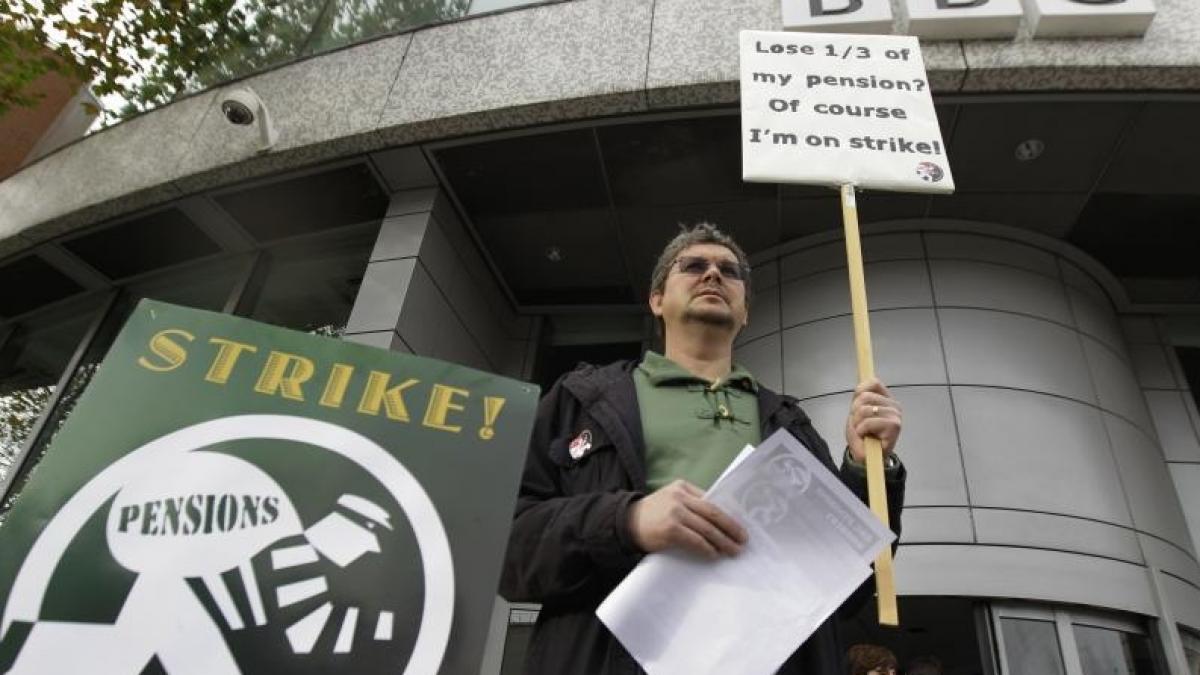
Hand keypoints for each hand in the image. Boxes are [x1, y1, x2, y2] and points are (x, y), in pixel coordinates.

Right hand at [628, 480, 747, 558]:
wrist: (625, 523)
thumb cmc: (652, 514)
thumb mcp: (671, 500)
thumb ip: (691, 504)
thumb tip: (720, 521)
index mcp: (683, 487)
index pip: (711, 500)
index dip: (728, 514)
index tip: (740, 525)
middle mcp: (680, 497)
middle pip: (713, 513)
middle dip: (731, 527)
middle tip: (743, 539)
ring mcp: (675, 512)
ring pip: (707, 528)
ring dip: (723, 541)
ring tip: (733, 550)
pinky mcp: (671, 529)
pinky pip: (695, 540)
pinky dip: (707, 548)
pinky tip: (714, 554)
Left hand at [844, 378, 901, 463]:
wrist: (868, 458)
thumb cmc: (862, 436)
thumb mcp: (856, 413)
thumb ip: (859, 398)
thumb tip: (861, 383)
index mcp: (886, 399)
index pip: (873, 382)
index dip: (859, 392)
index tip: (856, 407)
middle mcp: (893, 404)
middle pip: (864, 397)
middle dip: (855, 413)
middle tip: (859, 425)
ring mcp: (895, 414)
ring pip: (864, 409)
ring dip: (857, 423)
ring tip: (863, 432)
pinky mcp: (894, 425)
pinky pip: (868, 422)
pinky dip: (861, 430)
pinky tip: (867, 436)